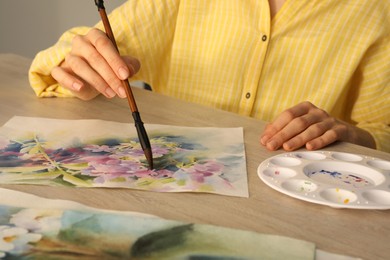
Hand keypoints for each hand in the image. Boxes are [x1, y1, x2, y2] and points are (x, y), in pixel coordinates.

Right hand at [51, 28, 139, 99]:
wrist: (92, 79)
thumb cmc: (109, 68)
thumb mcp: (123, 66)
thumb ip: (130, 65)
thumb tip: (130, 71)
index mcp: (96, 36)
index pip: (104, 44)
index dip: (115, 60)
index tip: (125, 75)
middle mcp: (81, 43)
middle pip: (94, 57)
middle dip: (110, 76)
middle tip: (121, 90)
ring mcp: (69, 56)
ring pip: (80, 66)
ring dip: (97, 82)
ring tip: (110, 94)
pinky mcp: (60, 70)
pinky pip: (60, 73)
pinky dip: (69, 80)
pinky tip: (80, 87)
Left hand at [260, 101, 375, 150]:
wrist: (348, 133)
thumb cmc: (318, 129)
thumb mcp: (302, 126)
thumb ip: (284, 128)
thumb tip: (265, 135)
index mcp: (305, 108)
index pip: (287, 115)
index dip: (275, 127)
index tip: (265, 139)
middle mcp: (316, 112)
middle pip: (297, 122)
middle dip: (282, 134)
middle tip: (271, 146)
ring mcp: (329, 120)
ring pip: (312, 129)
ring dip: (298, 139)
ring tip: (287, 147)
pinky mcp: (340, 130)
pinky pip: (329, 135)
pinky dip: (319, 141)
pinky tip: (310, 147)